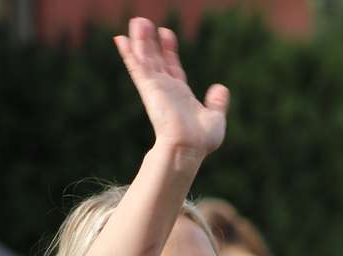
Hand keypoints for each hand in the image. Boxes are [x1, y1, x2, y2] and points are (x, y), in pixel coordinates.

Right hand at [114, 17, 228, 156]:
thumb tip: (220, 88)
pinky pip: (137, 66)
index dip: (169, 50)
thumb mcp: (215, 118)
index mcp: (180, 94)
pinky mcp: (149, 88)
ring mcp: (156, 87)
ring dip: (140, 40)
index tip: (166, 33)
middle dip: (151, 41)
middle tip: (143, 22)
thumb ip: (217, 103)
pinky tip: (121, 39)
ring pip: (145, 59)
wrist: (189, 147)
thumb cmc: (201, 140)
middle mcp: (166, 89)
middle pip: (155, 59)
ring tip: (137, 21)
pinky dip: (130, 52)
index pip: (172, 66)